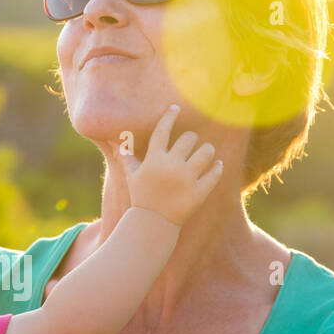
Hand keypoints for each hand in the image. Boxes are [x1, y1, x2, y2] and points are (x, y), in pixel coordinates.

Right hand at [124, 103, 222, 226]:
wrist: (152, 225)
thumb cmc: (141, 198)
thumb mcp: (132, 177)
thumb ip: (127, 159)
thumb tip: (116, 145)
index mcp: (154, 160)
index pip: (162, 130)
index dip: (169, 116)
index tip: (175, 108)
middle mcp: (171, 166)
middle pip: (189, 139)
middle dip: (192, 138)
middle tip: (192, 142)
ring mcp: (186, 179)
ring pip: (206, 152)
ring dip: (208, 150)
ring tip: (207, 152)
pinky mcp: (199, 192)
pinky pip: (214, 174)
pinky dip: (217, 168)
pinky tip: (217, 165)